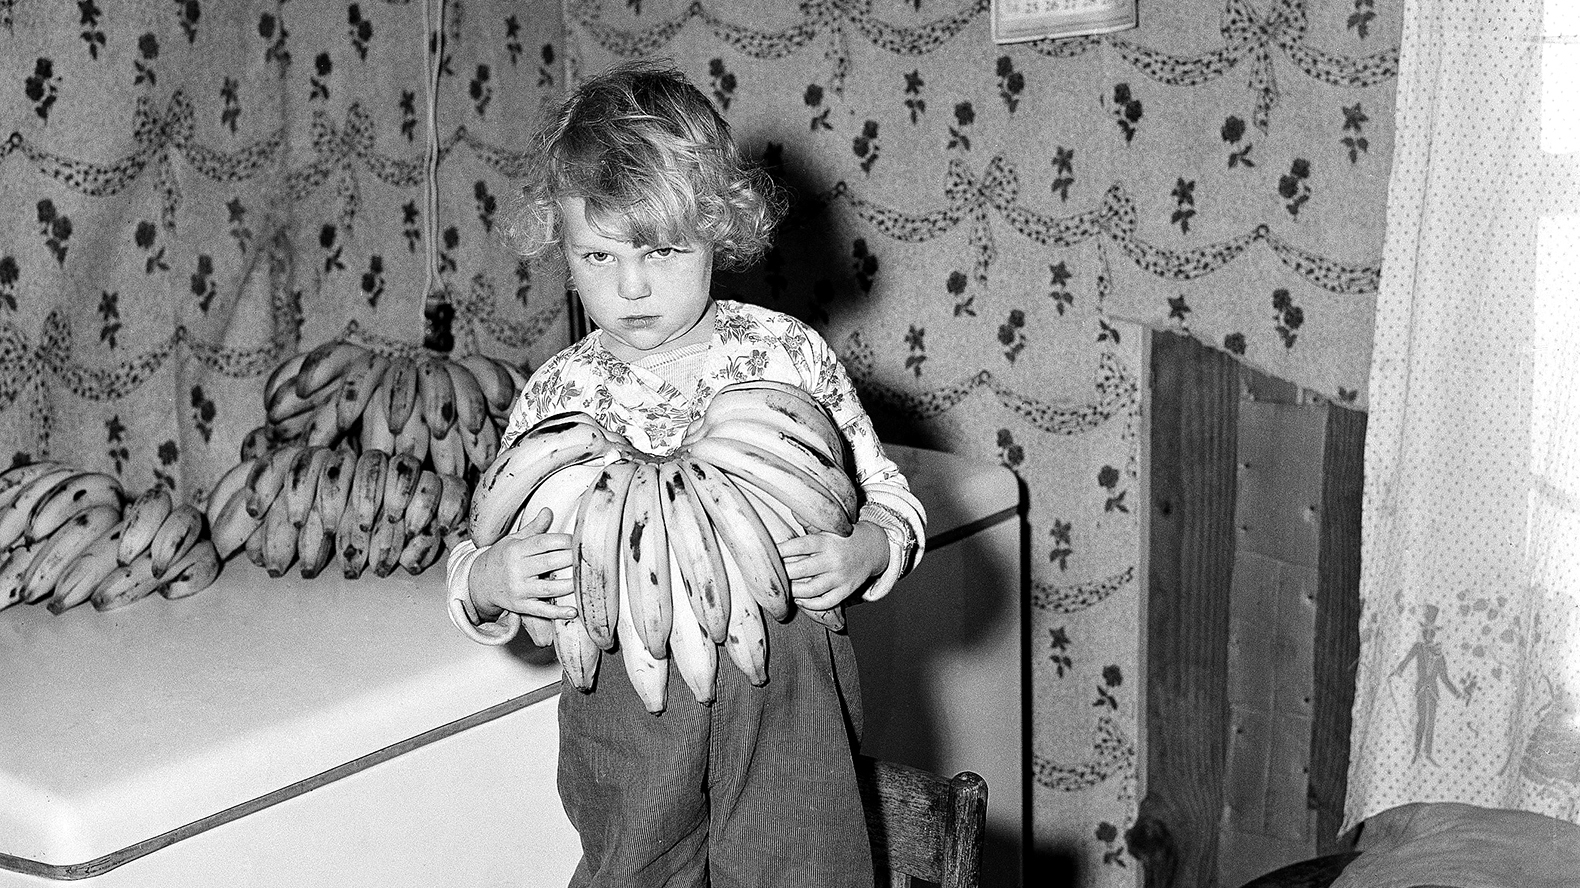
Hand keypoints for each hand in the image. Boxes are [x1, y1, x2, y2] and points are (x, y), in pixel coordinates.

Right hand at [467, 506, 577, 621]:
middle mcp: (517, 570)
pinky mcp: (521, 607)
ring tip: (586, 581)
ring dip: (569, 585)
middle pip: (549, 563)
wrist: (479, 583)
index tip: (578, 540)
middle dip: (570, 560)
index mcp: (517, 550)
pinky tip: (573, 611)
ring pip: (548, 588)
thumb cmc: (502, 558)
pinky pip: (541, 611)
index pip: (544, 543)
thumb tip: (548, 511)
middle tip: (588, 558)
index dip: (564, 541)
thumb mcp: (514, 540)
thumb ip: (534, 528)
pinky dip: (558, 613)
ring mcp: (519, 590)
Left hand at [776, 520, 889, 611]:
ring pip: (810, 590)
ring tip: (784, 587)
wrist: (874, 547)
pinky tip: (800, 598)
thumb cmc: (843, 537)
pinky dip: (810, 604)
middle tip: (771, 574)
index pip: (797, 546)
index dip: (779, 551)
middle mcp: (833, 559)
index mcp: (825, 541)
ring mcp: (840, 577)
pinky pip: (826, 602)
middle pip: (800, 570)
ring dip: (793, 591)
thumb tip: (791, 507)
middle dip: (782, 573)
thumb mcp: (828, 526)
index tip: (766, 553)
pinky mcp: (846, 590)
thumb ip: (809, 521)